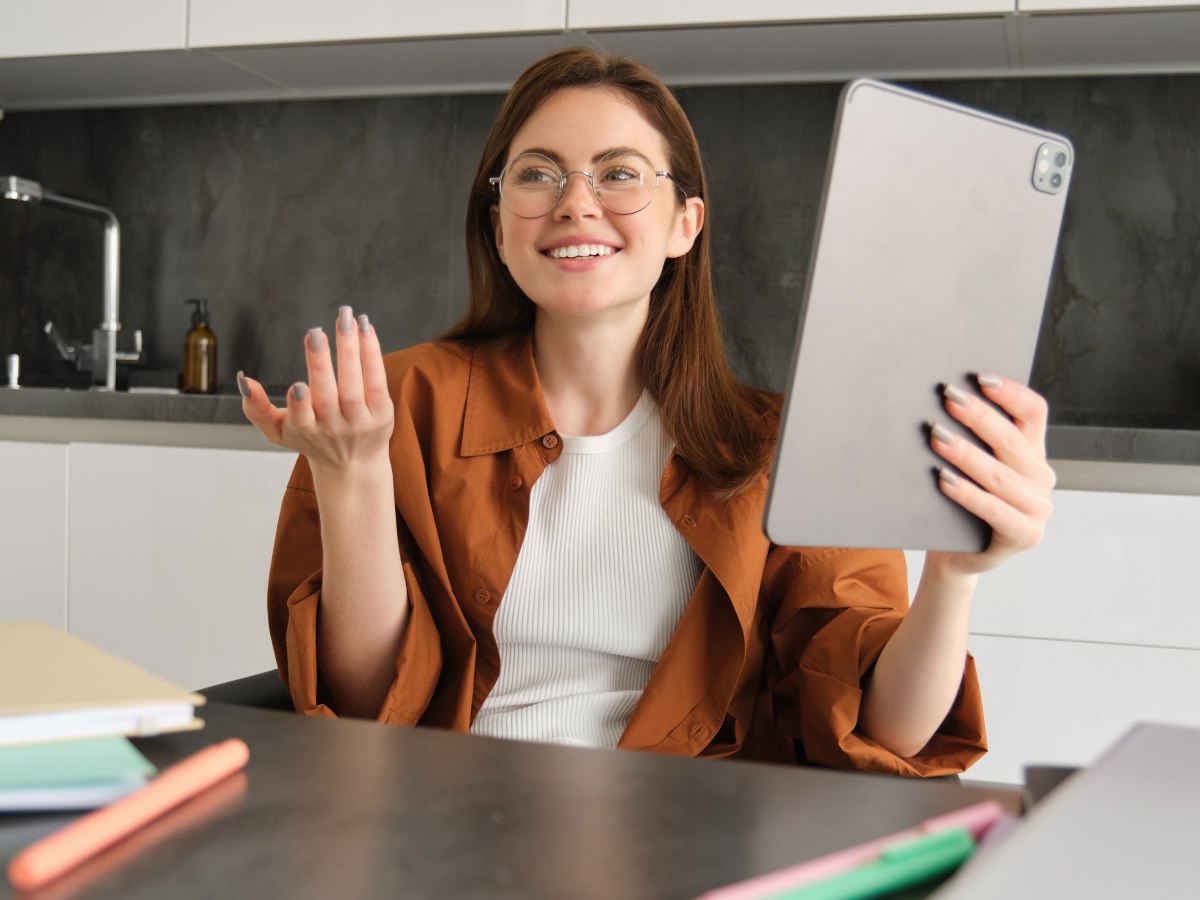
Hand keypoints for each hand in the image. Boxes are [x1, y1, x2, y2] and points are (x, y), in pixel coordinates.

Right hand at [238, 306, 393, 475]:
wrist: (353, 466)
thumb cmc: (311, 441)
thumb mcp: (278, 431)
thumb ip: (257, 409)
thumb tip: (243, 380)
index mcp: (304, 431)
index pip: (301, 418)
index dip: (299, 404)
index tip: (298, 386)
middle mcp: (333, 428)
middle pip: (328, 395)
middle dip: (320, 365)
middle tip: (315, 333)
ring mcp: (359, 422)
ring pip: (354, 385)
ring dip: (350, 349)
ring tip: (346, 319)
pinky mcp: (382, 414)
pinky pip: (376, 381)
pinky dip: (371, 354)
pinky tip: (365, 328)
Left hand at [926, 374, 1055, 576]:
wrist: (956, 552)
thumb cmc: (958, 502)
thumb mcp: (969, 466)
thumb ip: (970, 437)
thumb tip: (943, 398)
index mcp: (1033, 452)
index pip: (1034, 413)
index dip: (1011, 393)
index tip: (979, 377)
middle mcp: (1041, 478)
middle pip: (1013, 440)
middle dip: (979, 417)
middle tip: (949, 397)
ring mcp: (1037, 509)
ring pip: (1000, 476)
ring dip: (967, 454)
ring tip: (937, 437)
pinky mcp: (1025, 536)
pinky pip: (994, 510)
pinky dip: (968, 493)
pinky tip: (944, 479)